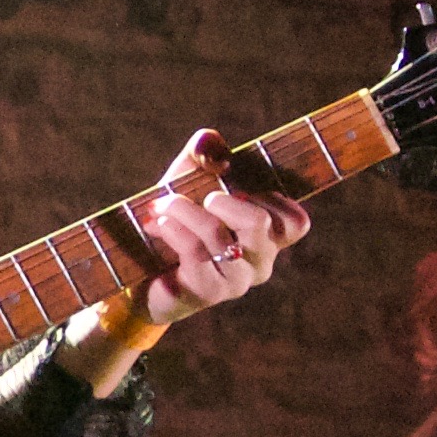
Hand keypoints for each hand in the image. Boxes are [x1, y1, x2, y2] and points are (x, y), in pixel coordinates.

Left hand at [131, 129, 309, 327]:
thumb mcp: (189, 180)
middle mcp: (260, 261)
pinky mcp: (208, 293)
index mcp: (268, 236)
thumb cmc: (175, 222)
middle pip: (258, 222)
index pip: (295, 222)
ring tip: (161, 205)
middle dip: (220, 199)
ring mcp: (236, 280)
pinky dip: (171, 229)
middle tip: (199, 198)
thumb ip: (205, 153)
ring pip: (217, 234)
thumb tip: (212, 144)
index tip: (238, 188)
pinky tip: (157, 225)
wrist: (140, 273)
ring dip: (182, 209)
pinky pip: (194, 251)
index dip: (272, 199)